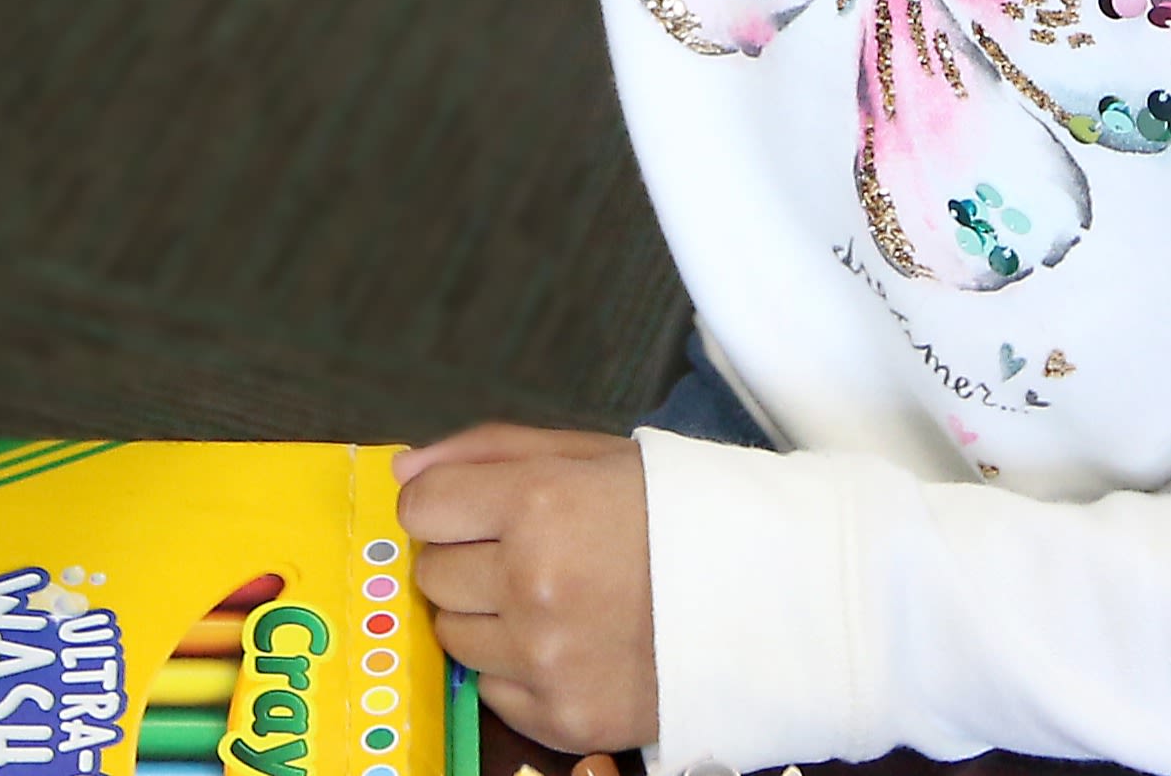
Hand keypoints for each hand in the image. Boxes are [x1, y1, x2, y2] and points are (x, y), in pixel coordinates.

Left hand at [397, 425, 658, 757]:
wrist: (768, 596)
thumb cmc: (675, 514)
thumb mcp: (591, 454)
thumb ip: (488, 453)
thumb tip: (402, 474)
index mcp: (539, 503)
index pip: (421, 510)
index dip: (445, 508)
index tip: (476, 513)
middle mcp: (533, 583)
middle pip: (432, 575)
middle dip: (468, 560)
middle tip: (530, 555)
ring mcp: (546, 658)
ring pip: (454, 637)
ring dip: (488, 618)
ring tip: (554, 601)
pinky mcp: (563, 718)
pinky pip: (493, 691)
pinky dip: (519, 670)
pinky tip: (573, 644)